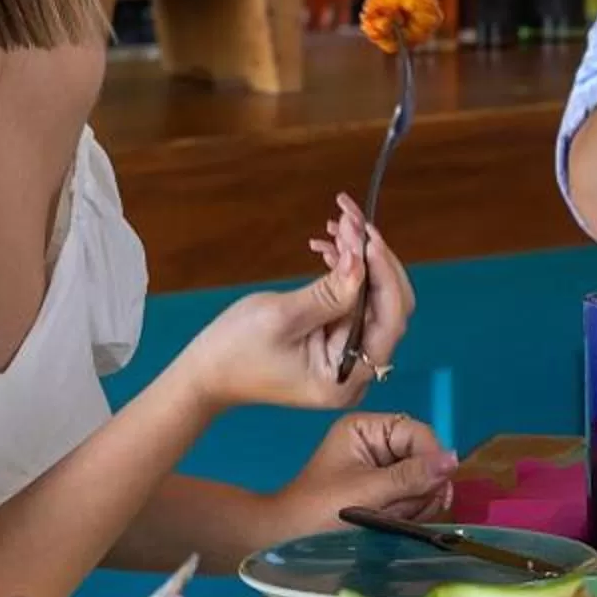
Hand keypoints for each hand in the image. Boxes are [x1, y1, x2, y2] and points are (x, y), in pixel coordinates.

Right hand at [181, 196, 412, 412]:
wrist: (207, 372)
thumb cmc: (236, 350)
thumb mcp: (282, 317)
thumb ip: (330, 292)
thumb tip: (363, 261)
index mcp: (348, 375)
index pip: (390, 319)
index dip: (384, 275)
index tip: (369, 239)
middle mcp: (359, 368)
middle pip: (386, 305)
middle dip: (372, 259)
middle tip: (355, 222)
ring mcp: (348, 353)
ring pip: (369, 296)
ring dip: (356, 258)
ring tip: (337, 224)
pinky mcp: (335, 338)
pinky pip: (351, 299)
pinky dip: (343, 271)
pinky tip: (327, 247)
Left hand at [277, 412, 457, 526]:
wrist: (287, 540)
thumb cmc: (319, 511)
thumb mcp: (367, 492)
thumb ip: (412, 476)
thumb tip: (454, 459)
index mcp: (367, 429)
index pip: (419, 434)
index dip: (431, 460)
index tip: (430, 490)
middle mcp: (378, 442)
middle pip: (426, 458)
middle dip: (419, 488)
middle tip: (396, 510)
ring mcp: (383, 468)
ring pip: (425, 481)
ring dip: (415, 504)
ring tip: (388, 518)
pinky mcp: (386, 490)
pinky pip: (416, 496)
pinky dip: (410, 512)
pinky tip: (391, 522)